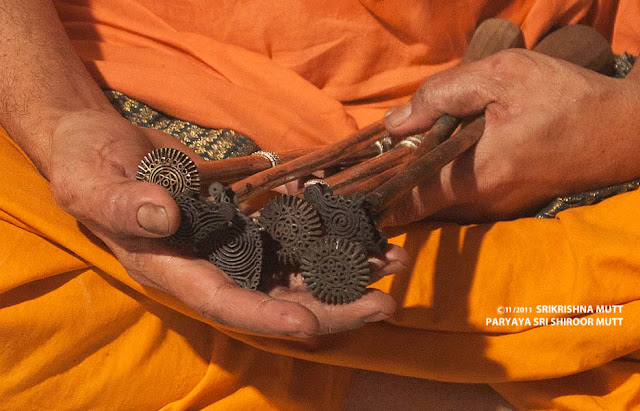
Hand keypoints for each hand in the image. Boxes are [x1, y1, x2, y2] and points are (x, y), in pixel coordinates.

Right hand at [49, 109, 407, 335]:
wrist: (105, 147)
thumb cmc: (88, 166)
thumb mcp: (92, 183)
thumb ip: (124, 204)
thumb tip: (163, 214)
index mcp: (174, 269)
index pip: (224, 302)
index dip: (266, 316)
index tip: (309, 322)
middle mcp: (212, 264)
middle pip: (276, 298)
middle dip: (331, 305)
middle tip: (385, 303)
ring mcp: (233, 243)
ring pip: (295, 268)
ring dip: (344, 268)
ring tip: (394, 260)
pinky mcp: (247, 218)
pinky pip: (292, 230)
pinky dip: (327, 228)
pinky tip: (364, 222)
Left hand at [383, 49, 639, 224]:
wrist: (624, 132)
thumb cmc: (566, 99)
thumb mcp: (502, 76)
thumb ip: (441, 95)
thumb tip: (395, 122)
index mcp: (472, 177)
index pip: (405, 201)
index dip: (372, 200)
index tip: (345, 199)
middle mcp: (479, 204)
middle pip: (417, 204)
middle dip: (390, 187)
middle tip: (368, 168)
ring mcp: (494, 209)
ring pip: (437, 203)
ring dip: (416, 183)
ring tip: (401, 159)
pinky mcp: (506, 204)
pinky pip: (460, 199)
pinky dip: (441, 183)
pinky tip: (442, 158)